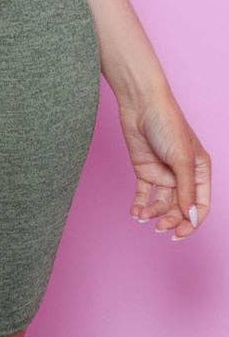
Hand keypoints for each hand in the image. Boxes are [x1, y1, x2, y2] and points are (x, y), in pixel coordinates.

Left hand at [117, 85, 210, 240]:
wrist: (140, 103)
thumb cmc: (167, 124)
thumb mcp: (182, 159)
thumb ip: (186, 190)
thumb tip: (191, 218)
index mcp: (199, 172)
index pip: (200, 205)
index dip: (192, 222)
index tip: (180, 233)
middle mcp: (182, 175)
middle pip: (180, 208)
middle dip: (171, 220)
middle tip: (160, 227)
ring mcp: (163, 173)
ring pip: (161, 203)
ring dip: (153, 213)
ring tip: (143, 216)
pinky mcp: (144, 170)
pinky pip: (144, 194)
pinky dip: (140, 205)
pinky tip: (135, 212)